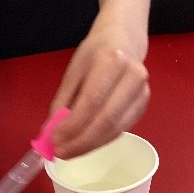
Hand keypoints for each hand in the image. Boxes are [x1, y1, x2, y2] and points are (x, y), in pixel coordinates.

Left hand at [48, 23, 149, 158]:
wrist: (124, 40)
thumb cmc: (95, 54)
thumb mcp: (73, 72)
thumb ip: (61, 103)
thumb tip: (49, 133)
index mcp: (111, 60)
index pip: (91, 101)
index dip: (73, 125)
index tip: (55, 140)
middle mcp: (132, 75)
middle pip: (106, 119)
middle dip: (81, 141)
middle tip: (61, 153)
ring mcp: (142, 91)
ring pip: (115, 129)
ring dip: (90, 145)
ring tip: (70, 152)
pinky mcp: (144, 105)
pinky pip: (120, 129)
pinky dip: (101, 140)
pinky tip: (85, 143)